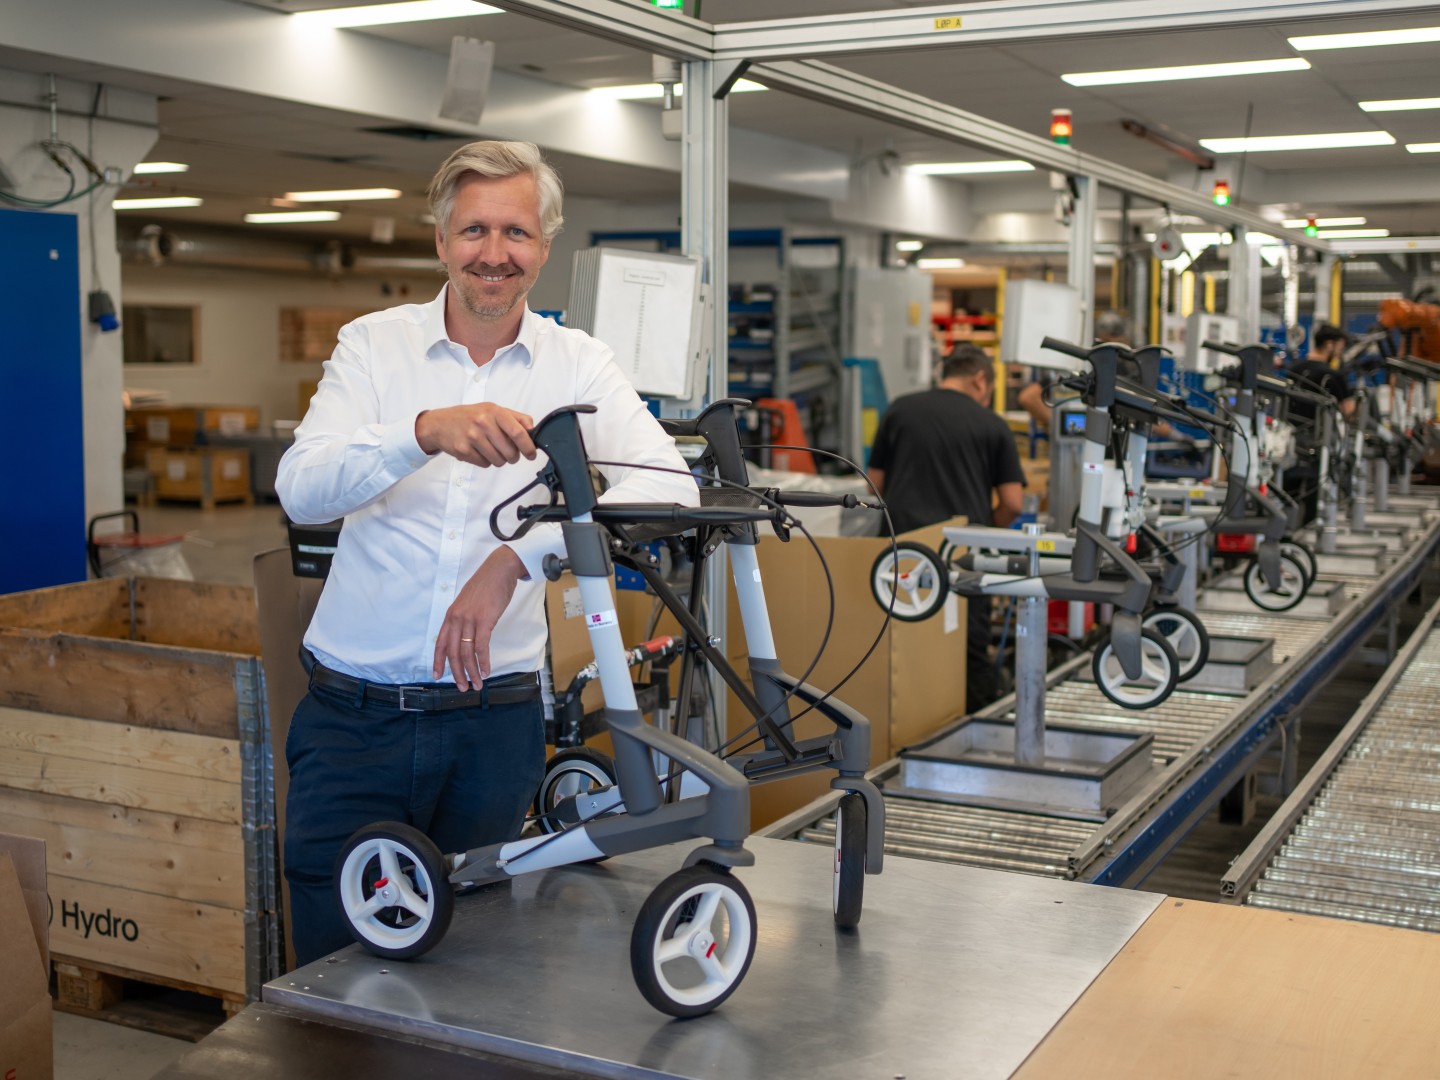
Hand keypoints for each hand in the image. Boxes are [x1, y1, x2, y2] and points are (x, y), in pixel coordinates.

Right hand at [416, 403, 535, 466]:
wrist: (440, 423)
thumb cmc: (469, 416)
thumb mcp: (492, 409)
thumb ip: (515, 418)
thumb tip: (532, 429)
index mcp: (494, 411)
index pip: (518, 433)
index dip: (528, 447)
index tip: (531, 454)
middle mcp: (483, 423)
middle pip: (510, 451)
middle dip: (513, 456)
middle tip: (509, 453)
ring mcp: (472, 437)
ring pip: (499, 461)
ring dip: (499, 460)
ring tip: (491, 449)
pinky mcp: (464, 450)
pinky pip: (485, 464)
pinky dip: (485, 461)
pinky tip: (479, 451)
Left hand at [433, 546, 525, 689]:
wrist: (499, 570)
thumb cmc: (486, 586)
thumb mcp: (467, 602)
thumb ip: (463, 619)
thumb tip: (464, 636)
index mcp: (451, 615)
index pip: (440, 643)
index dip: (438, 661)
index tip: (438, 675)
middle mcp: (457, 619)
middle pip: (453, 652)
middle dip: (457, 673)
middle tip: (463, 687)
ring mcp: (470, 619)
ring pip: (467, 652)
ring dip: (472, 671)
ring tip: (477, 684)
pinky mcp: (485, 620)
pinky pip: (482, 646)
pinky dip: (483, 661)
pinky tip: (486, 670)